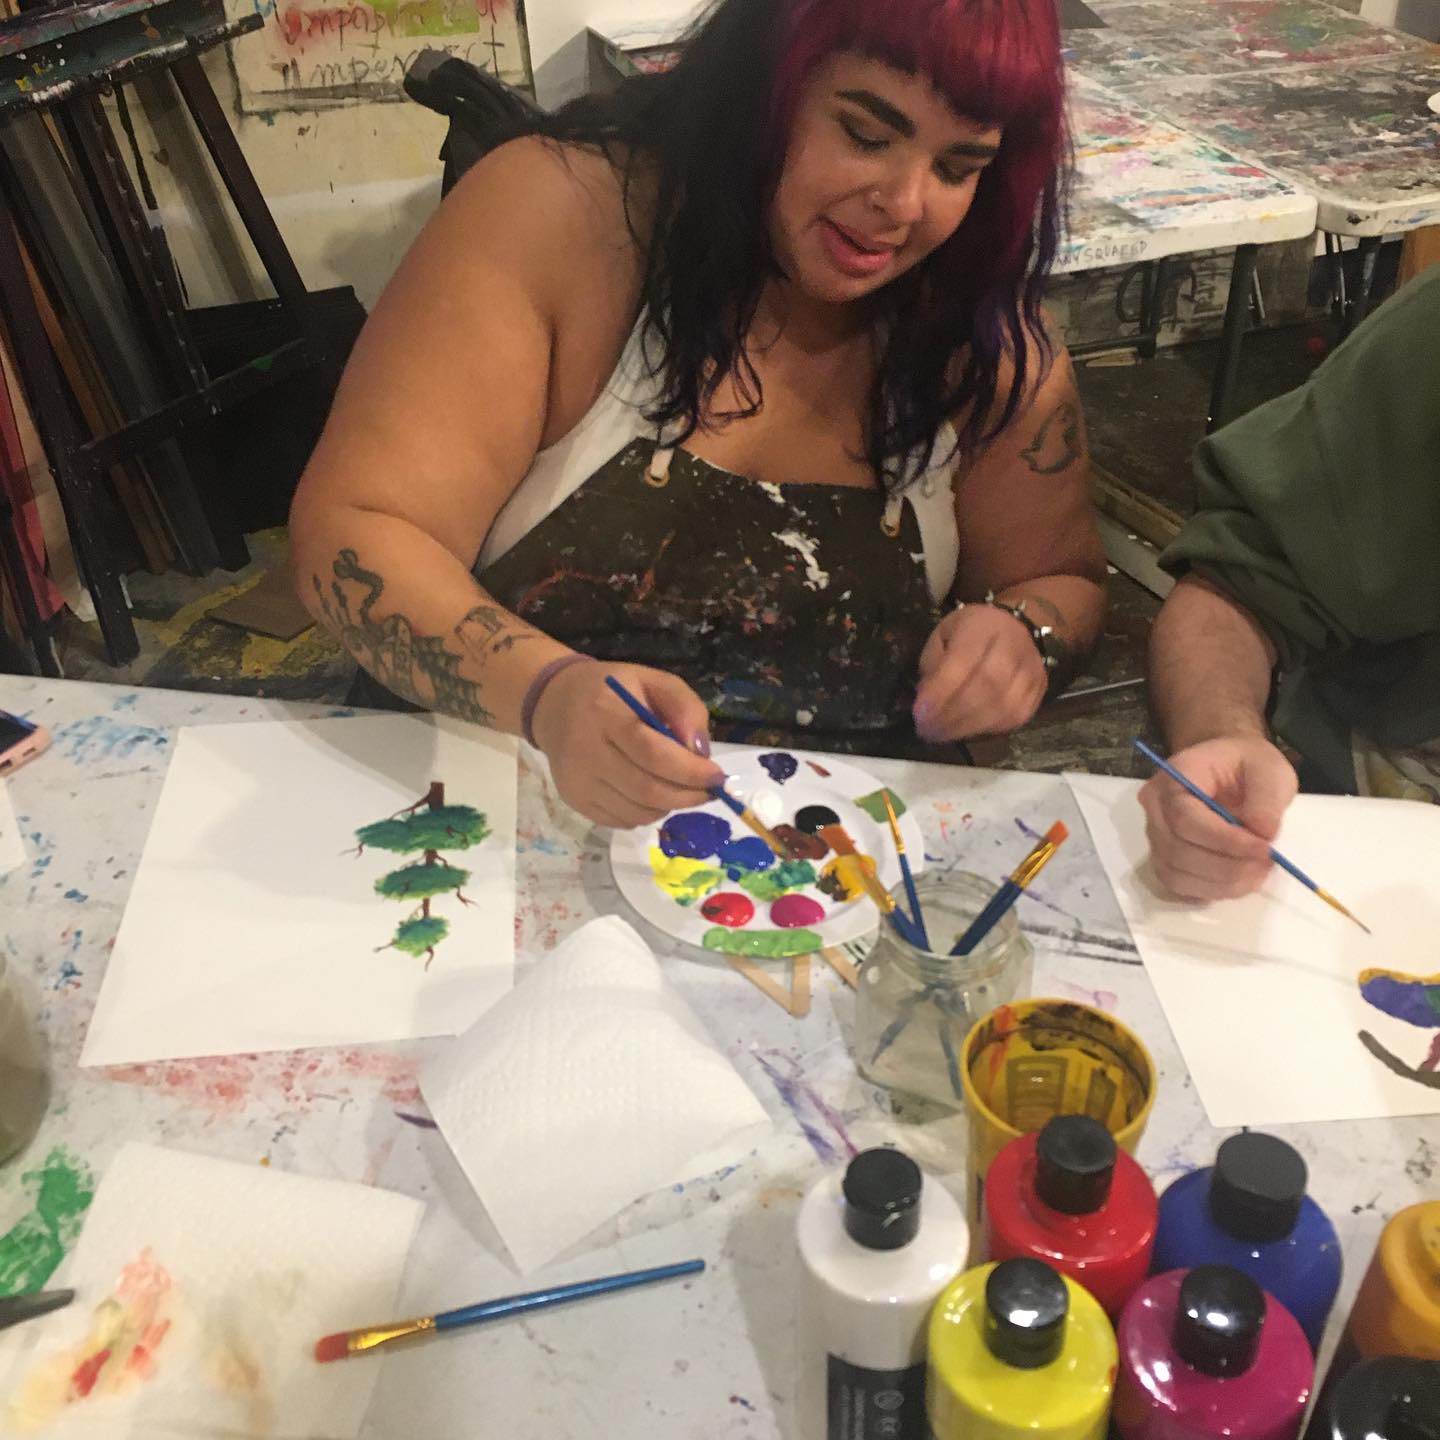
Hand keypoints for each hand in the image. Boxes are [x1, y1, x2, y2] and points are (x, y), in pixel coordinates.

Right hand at [530, 660, 724, 828]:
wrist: (554, 704)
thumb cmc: (611, 691)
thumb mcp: (652, 680)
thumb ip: (684, 708)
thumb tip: (702, 753)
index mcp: (606, 714)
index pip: (653, 753)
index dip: (690, 771)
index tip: (717, 776)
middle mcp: (586, 752)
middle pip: (647, 789)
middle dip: (688, 795)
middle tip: (708, 790)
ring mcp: (577, 781)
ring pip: (638, 812)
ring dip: (670, 805)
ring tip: (679, 787)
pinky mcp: (574, 801)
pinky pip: (623, 820)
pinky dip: (648, 813)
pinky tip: (651, 792)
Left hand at [912, 604, 1047, 741]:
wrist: (1014, 626)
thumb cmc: (970, 632)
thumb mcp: (942, 636)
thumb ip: (933, 666)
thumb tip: (926, 704)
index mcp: (983, 625)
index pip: (963, 661)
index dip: (941, 691)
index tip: (919, 713)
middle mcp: (1014, 644)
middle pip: (986, 686)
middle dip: (952, 715)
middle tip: (927, 730)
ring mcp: (1032, 668)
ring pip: (1003, 707)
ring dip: (967, 727)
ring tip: (941, 734)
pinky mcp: (1040, 689)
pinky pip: (1015, 717)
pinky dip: (987, 729)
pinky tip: (966, 730)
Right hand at [1139, 735, 1298, 899]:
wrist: (1228, 768)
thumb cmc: (1246, 765)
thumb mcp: (1269, 770)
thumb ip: (1267, 800)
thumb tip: (1262, 835)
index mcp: (1175, 776)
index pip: (1185, 818)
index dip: (1225, 841)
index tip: (1266, 849)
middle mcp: (1155, 806)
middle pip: (1176, 850)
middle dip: (1226, 866)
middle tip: (1267, 864)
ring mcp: (1155, 834)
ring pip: (1175, 873)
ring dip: (1220, 882)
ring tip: (1257, 872)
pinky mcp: (1163, 857)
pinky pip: (1178, 884)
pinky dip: (1210, 890)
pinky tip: (1239, 879)